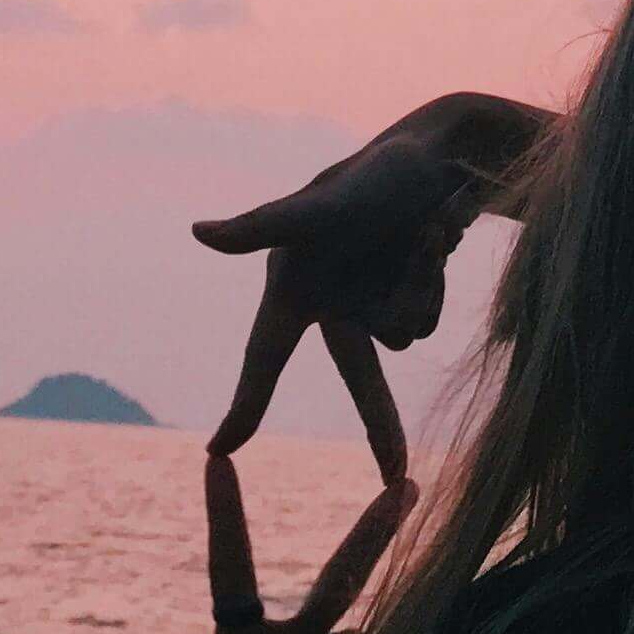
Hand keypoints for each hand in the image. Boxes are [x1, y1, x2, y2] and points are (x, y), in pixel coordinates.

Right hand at [193, 95, 542, 477]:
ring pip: (404, 331)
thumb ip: (264, 225)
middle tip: (395, 478)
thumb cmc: (372, 174)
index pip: (265, 358)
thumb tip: (199, 233)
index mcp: (295, 287)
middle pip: (358, 376)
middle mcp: (329, 302)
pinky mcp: (402, 296)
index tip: (219, 452)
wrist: (434, 155)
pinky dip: (431, 279)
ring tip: (419, 232)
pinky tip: (431, 241)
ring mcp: (368, 302)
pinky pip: (424, 319)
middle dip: (379, 426)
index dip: (245, 406)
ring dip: (417, 282)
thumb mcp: (323, 204)